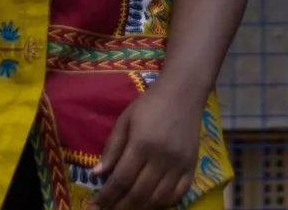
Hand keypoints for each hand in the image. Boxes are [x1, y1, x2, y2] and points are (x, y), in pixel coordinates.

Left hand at [91, 79, 202, 209]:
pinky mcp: (192, 166)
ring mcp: (179, 164)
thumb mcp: (125, 119)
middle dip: (120, 207)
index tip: (95, 206)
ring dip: (140, 208)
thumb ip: (112, 148)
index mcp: (142, 143)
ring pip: (158, 199)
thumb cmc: (151, 103)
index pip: (121, 179)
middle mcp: (162, 157)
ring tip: (127, 209)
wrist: (184, 90)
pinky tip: (152, 203)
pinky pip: (178, 194)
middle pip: (138, 193)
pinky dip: (164, 204)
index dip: (106, 197)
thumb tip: (96, 175)